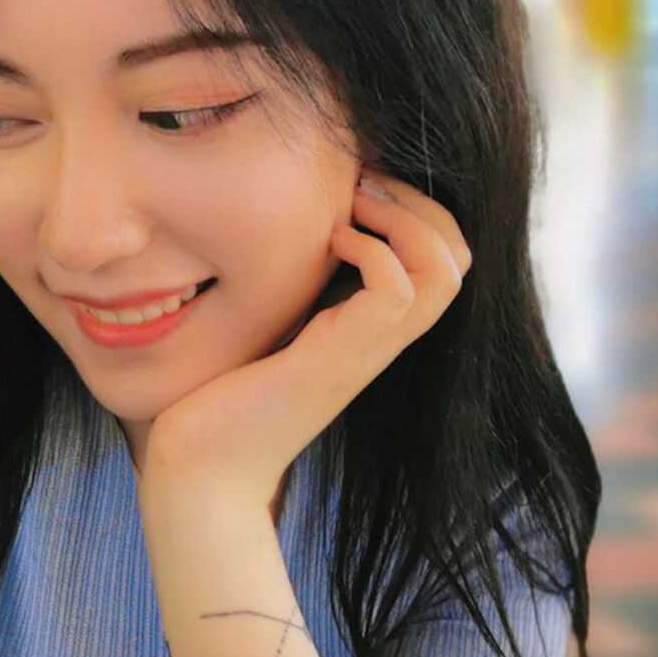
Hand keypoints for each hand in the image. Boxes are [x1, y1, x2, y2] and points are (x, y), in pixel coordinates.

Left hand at [140, 173, 469, 510]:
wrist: (198, 471)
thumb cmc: (218, 400)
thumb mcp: (265, 324)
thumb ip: (290, 288)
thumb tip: (278, 231)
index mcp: (368, 329)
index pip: (446, 261)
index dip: (420, 210)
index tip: (360, 188)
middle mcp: (378, 341)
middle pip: (459, 260)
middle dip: (421, 203)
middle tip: (361, 185)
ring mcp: (363, 352)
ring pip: (444, 272)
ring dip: (404, 218)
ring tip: (351, 206)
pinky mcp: (334, 361)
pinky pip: (395, 290)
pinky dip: (371, 248)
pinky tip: (328, 243)